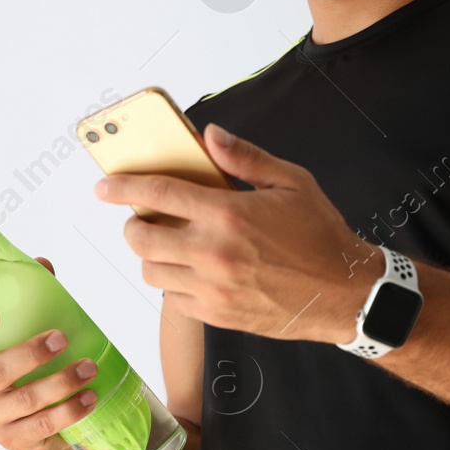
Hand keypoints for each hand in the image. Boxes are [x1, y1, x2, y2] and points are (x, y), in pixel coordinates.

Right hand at [0, 256, 101, 449]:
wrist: (45, 432)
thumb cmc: (33, 377)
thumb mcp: (29, 340)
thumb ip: (33, 302)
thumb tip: (43, 265)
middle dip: (30, 354)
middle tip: (60, 338)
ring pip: (25, 400)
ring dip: (61, 382)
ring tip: (88, 368)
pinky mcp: (15, 441)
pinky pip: (42, 426)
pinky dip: (69, 411)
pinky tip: (88, 398)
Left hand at [93, 122, 376, 341]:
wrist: (346, 293)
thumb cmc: (320, 236)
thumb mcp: (291, 182)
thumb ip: (244, 158)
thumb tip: (209, 135)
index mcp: (229, 213)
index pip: (159, 193)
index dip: (124, 188)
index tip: (104, 188)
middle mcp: (214, 252)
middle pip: (142, 237)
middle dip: (133, 225)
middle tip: (142, 219)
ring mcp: (213, 288)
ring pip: (151, 271)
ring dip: (151, 256)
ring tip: (168, 245)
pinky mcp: (217, 315)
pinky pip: (172, 299)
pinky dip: (172, 284)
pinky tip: (190, 272)